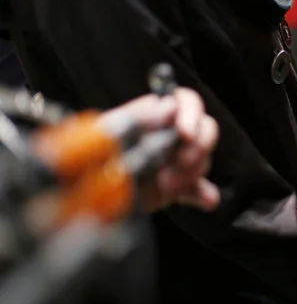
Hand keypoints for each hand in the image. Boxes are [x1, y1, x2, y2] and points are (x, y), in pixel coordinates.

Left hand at [101, 88, 219, 210]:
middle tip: (180, 163)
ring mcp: (176, 161)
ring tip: (166, 185)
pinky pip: (202, 189)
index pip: (186, 101)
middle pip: (205, 128)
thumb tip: (167, 107)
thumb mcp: (110, 131)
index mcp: (156, 114)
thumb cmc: (92, 156)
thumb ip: (140, 116)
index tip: (185, 133)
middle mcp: (171, 134)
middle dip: (197, 148)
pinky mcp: (178, 187)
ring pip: (203, 158)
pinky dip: (205, 195)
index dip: (191, 114)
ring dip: (191, 173)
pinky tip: (206, 201)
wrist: (83, 196)